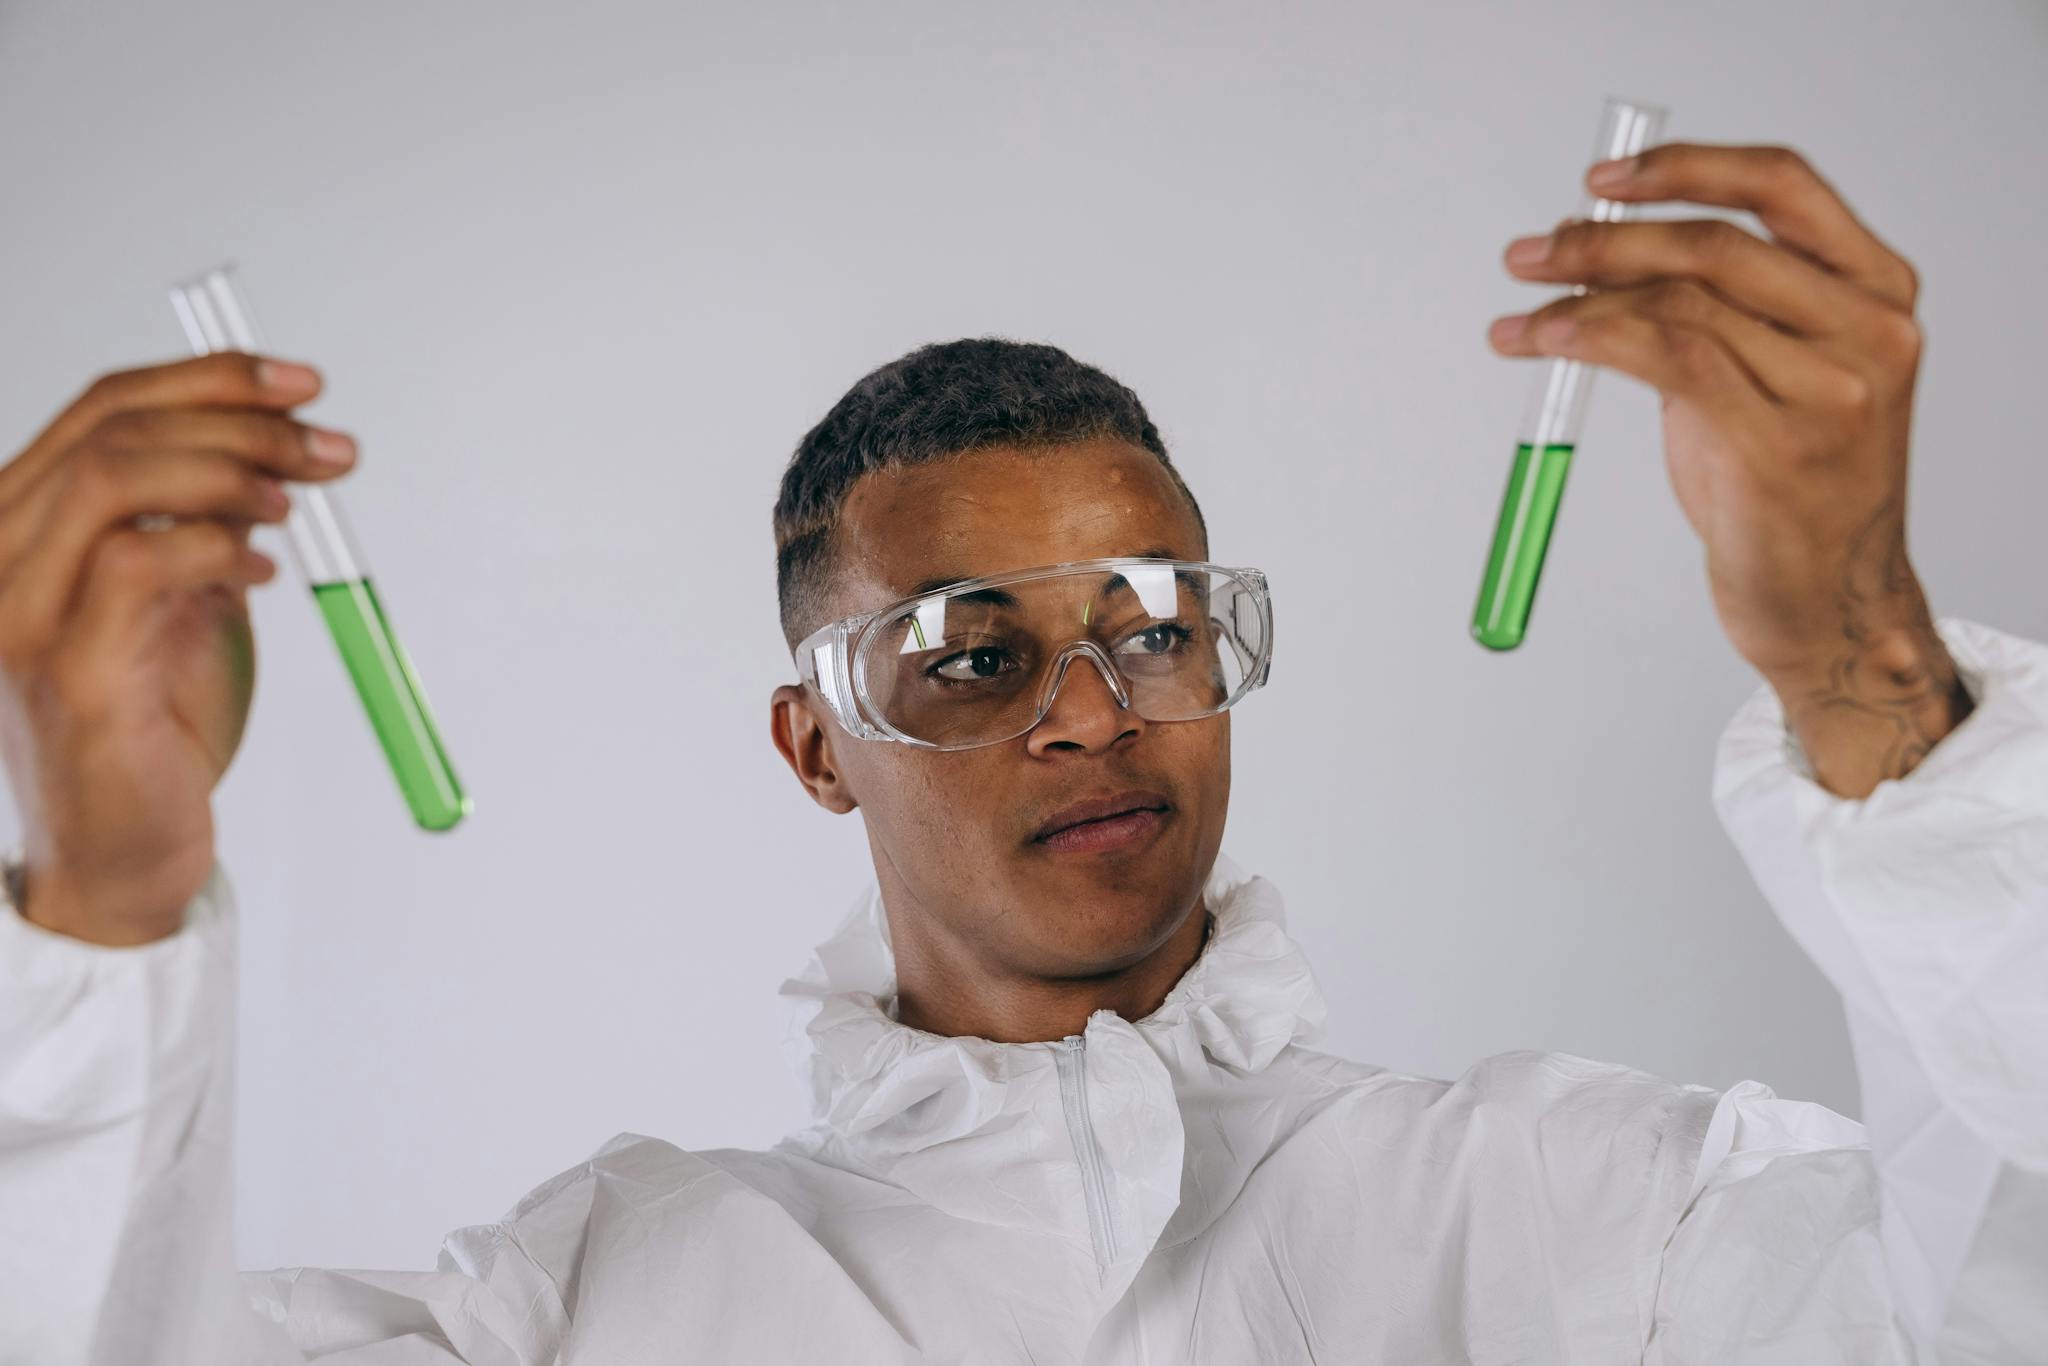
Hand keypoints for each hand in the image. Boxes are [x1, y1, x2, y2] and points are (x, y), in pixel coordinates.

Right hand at [0, 353, 356, 943]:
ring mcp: (22, 615)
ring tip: (294, 506)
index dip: (211, 377)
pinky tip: (258, 573)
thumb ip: (204, 518)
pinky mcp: (73, 672)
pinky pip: (139, 564)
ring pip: (113, 476)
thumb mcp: (188, 593)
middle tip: (329, 450)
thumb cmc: (157, 720)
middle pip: (113, 427)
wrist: (128, 850)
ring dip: (229, 471)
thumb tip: (271, 446)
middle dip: (240, 420)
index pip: (105, 406)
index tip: (303, 385)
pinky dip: (217, 548)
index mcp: (22, 525)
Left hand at [1486, 142, 1970, 795]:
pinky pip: (1666, 360)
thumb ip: (1721, 308)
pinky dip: (1591, 338)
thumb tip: (1606, 253)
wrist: (1827, 600)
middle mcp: (1868, 329)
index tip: (1603, 182)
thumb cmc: (1788, 489)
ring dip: (1579, 299)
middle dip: (1604, 241)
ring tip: (1522, 315)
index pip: (1782, 187)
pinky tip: (1545, 342)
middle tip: (1529, 255)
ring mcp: (1833, 388)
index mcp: (1876, 290)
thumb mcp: (1775, 376)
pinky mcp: (1779, 445)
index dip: (1686, 169)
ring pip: (1681, 302)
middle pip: (1713, 244)